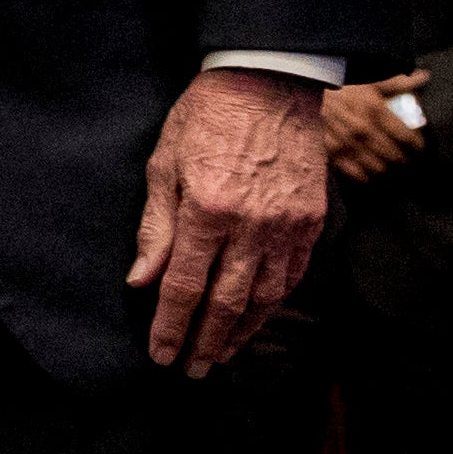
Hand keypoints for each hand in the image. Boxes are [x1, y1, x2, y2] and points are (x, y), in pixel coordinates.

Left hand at [127, 66, 328, 374]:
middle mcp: (251, 226)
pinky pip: (292, 276)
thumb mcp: (163, 164)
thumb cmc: (205, 118)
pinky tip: (256, 319)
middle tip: (191, 371)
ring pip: (265, 297)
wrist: (269, 82)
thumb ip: (155, 228)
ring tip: (220, 355)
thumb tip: (141, 282)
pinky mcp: (312, 221)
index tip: (161, 356)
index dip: (171, 327)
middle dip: (205, 342)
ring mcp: (287, 226)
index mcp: (206, 210)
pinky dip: (273, 304)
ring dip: (241, 332)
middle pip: (226, 302)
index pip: (183, 287)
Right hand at [320, 72, 427, 181]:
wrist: (305, 88)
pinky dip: (364, 175)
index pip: (407, 137)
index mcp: (376, 110)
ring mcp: (347, 143)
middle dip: (403, 159)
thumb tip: (424, 77)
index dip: (418, 145)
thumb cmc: (341, 84)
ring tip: (388, 165)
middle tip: (406, 159)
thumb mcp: (370, 80)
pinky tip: (368, 173)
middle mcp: (364, 130)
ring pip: (377, 167)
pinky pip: (354, 172)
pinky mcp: (332, 151)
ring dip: (386, 168)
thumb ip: (397, 83)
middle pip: (395, 156)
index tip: (419, 147)